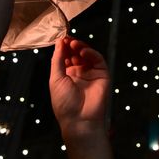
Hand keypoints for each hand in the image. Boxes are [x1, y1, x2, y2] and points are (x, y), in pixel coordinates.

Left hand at [50, 35, 113, 158]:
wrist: (79, 119)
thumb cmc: (64, 103)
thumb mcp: (55, 79)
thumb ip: (57, 60)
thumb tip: (59, 42)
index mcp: (66, 75)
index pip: (66, 56)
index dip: (63, 47)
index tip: (60, 38)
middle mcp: (79, 73)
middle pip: (76, 53)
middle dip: (71, 45)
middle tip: (67, 38)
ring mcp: (91, 73)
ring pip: (87, 55)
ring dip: (80, 47)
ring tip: (73, 43)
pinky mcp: (102, 75)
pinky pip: (98, 60)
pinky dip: (91, 53)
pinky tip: (83, 51)